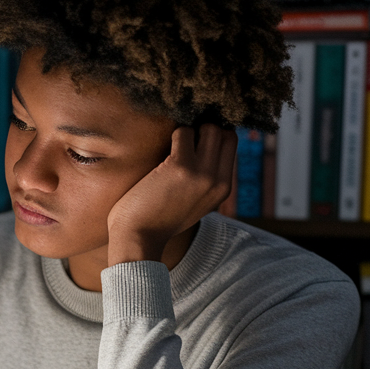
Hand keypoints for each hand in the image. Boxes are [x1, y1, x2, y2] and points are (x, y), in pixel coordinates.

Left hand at [106, 125, 236, 265]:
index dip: (214, 135)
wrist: (138, 240)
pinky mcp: (180, 167)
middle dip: (203, 129)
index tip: (195, 138)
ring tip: (172, 146)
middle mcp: (218, 181)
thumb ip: (205, 182)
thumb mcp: (194, 204)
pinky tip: (159, 150)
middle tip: (182, 140)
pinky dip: (172, 134)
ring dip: (188, 130)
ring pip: (209, 128)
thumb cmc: (158, 220)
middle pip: (224, 133)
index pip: (231, 144)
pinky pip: (183, 132)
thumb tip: (203, 152)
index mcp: (223, 189)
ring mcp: (202, 173)